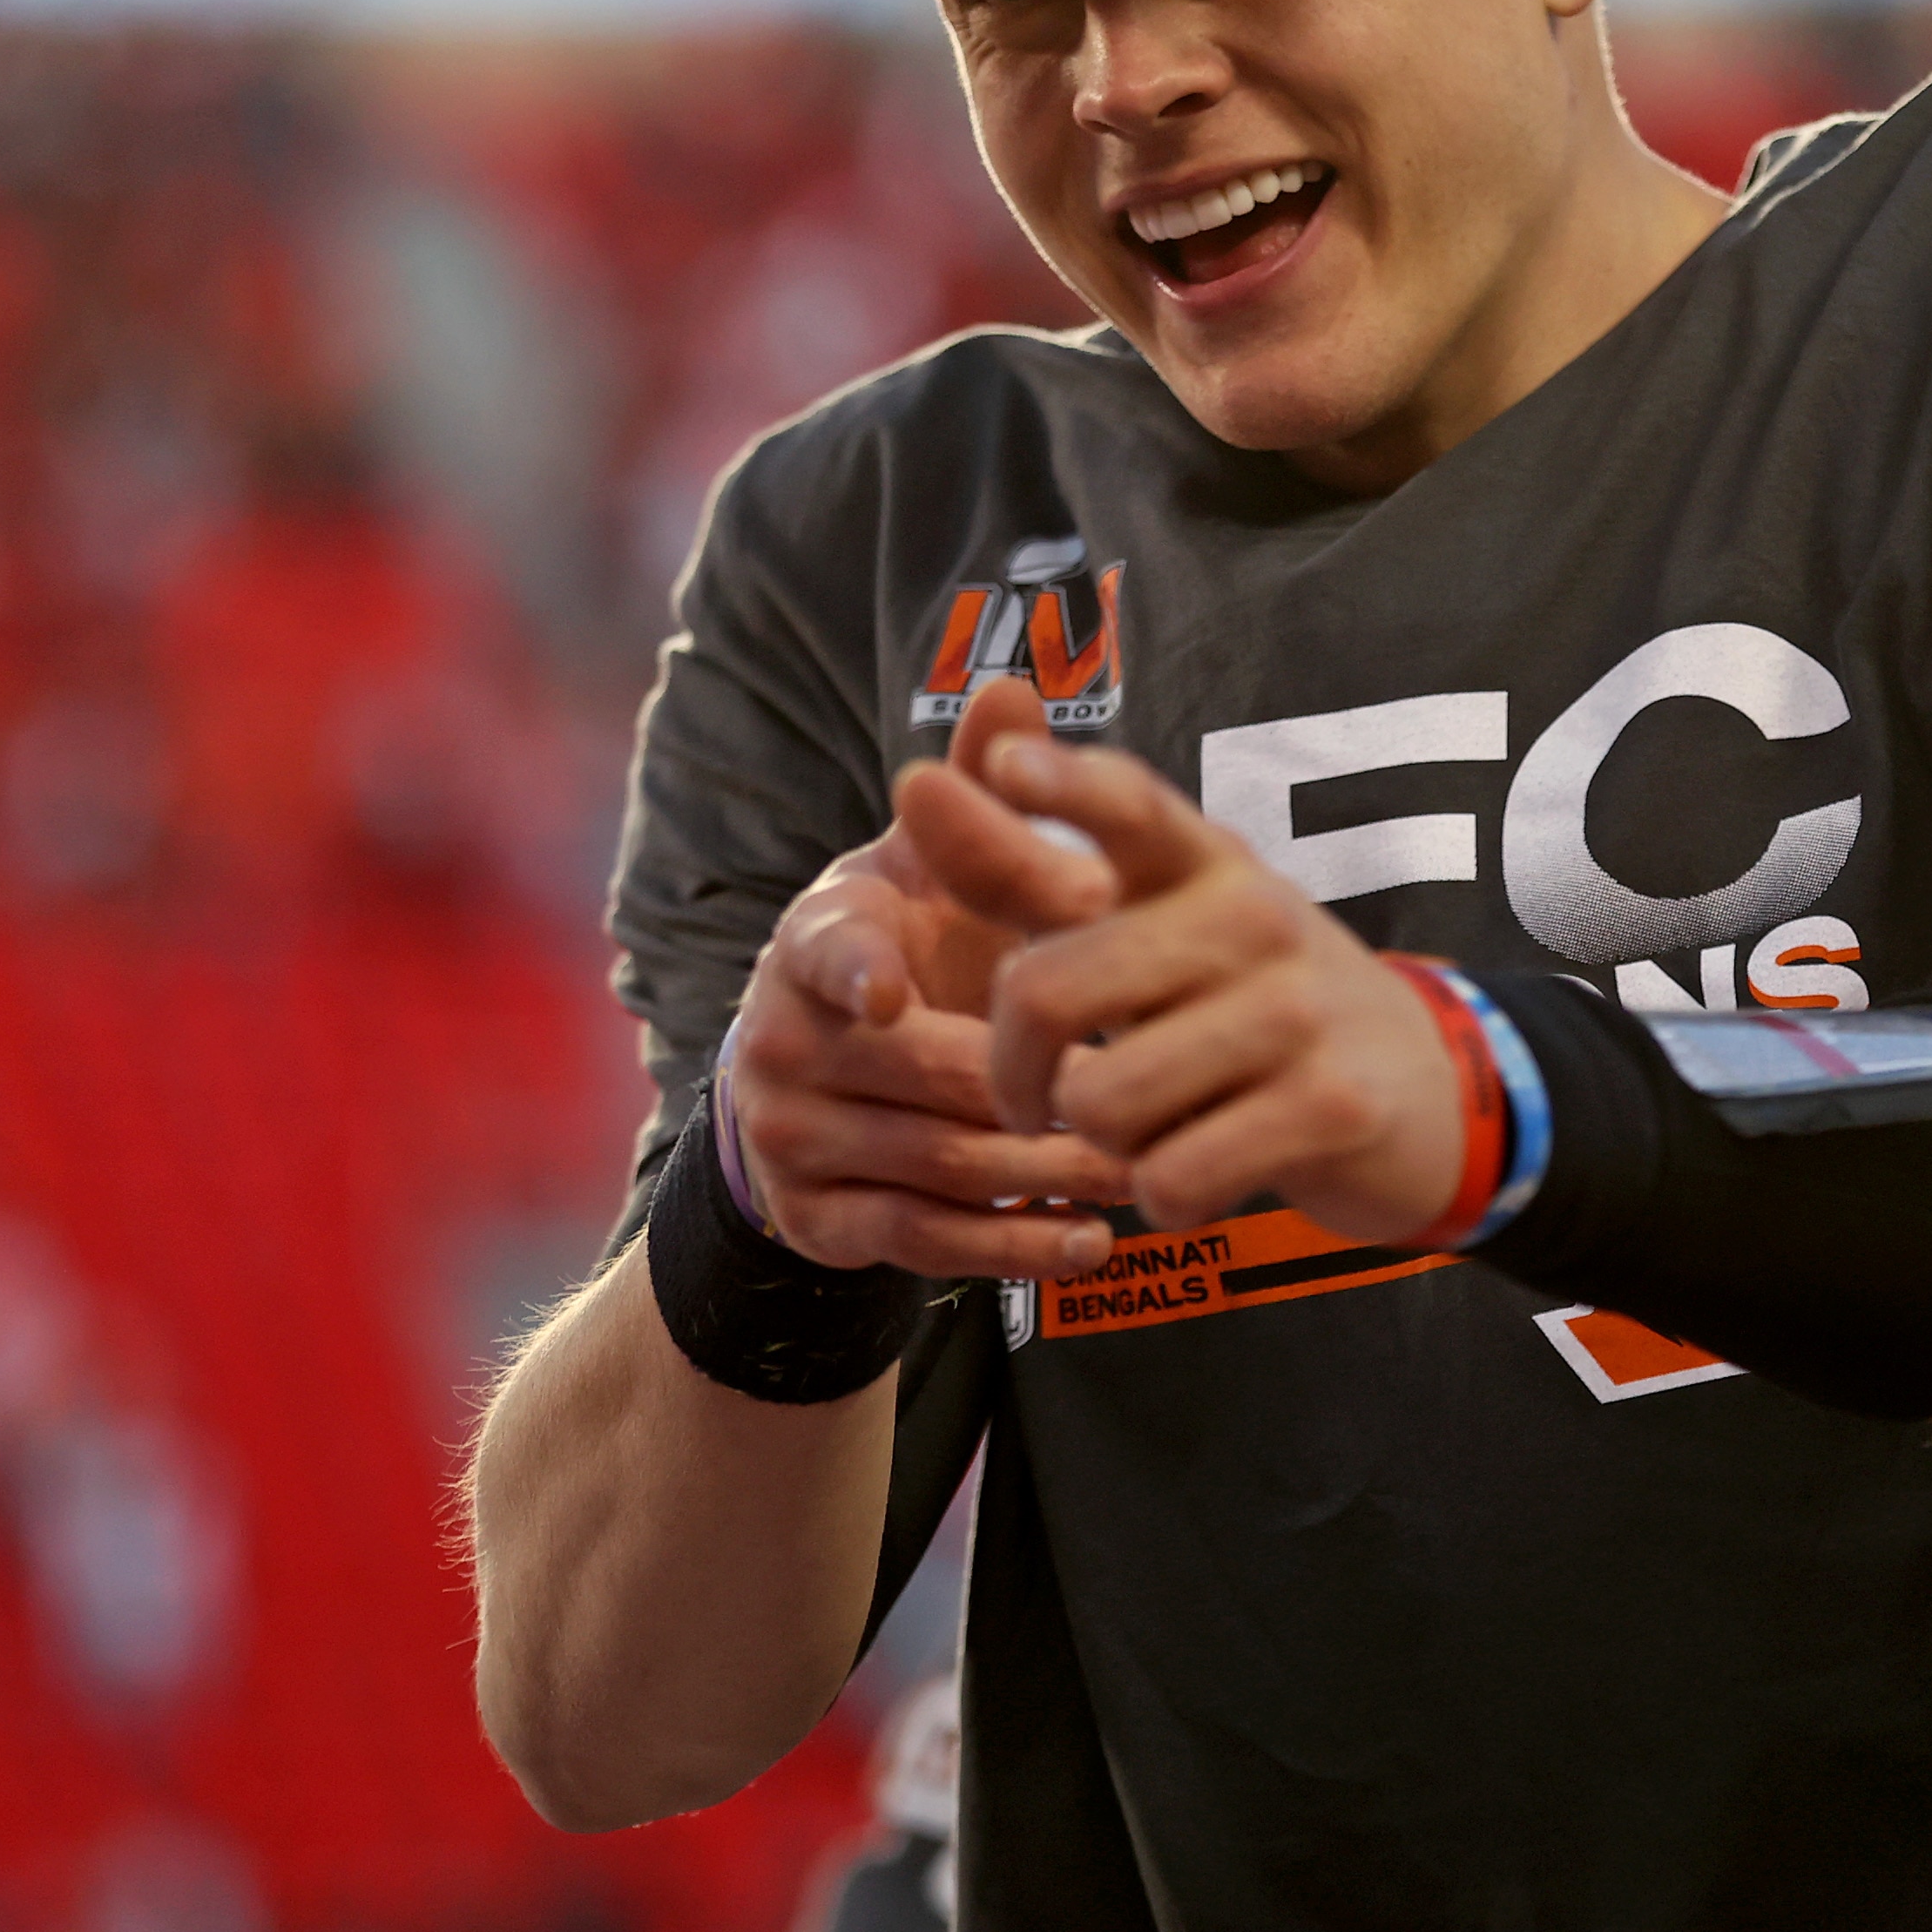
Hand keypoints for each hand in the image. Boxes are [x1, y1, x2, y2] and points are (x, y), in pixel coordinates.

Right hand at [721, 683, 1134, 1277]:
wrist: (826, 1083)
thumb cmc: (914, 949)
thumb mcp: (935, 868)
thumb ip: (980, 789)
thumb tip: (1013, 687)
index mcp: (816, 939)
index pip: (826, 953)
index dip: (855, 972)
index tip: (895, 995)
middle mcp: (784, 1040)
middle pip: (924, 1073)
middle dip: (1035, 1086)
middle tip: (1140, 1090)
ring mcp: (796, 1138)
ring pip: (938, 1163)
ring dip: (1048, 1171)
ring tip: (1147, 1167)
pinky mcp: (822, 1222)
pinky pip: (925, 1242)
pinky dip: (1014, 1244)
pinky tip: (1093, 1239)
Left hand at [894, 678, 1467, 1244]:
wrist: (1427, 1091)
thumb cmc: (1252, 1002)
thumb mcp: (1158, 924)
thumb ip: (1027, 871)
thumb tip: (915, 781)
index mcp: (1202, 861)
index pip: (1128, 801)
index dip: (1059, 783)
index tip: (998, 764)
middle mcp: (1252, 916)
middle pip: (1049, 991)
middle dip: (1014, 1073)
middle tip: (1034, 1099)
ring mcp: (1297, 1009)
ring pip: (1102, 1103)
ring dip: (1102, 1144)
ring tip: (1151, 1128)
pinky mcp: (1329, 1106)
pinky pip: (1171, 1178)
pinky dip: (1164, 1197)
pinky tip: (1203, 1171)